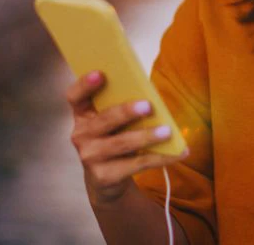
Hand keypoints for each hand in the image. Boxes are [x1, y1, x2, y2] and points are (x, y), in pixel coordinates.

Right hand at [66, 71, 188, 205]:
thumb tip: (153, 94)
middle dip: (126, 112)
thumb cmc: (115, 138)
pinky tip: (178, 153)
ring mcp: (90, 157)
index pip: (75, 97)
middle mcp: (81, 135)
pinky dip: (160, 157)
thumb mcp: (115, 123)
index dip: (85, 85)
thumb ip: (124, 106)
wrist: (107, 179)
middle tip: (148, 106)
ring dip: (146, 136)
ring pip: (121, 144)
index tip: (101, 74)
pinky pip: (136, 164)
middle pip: (104, 120)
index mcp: (83, 115)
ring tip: (167, 131)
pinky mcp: (103, 176)